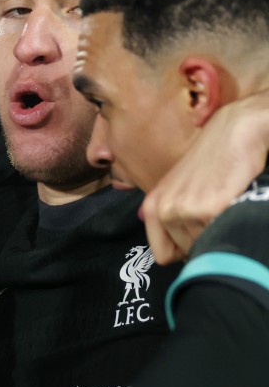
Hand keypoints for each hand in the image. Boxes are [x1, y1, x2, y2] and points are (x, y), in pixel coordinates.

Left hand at [142, 89, 268, 263]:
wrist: (233, 131)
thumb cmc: (209, 161)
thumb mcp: (178, 189)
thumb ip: (168, 216)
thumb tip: (163, 254)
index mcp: (152, 207)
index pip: (162, 255)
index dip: (184, 252)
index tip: (197, 236)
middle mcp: (163, 209)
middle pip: (188, 253)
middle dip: (204, 238)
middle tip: (216, 213)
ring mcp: (185, 209)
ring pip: (205, 248)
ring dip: (218, 232)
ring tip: (224, 205)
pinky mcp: (210, 208)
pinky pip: (223, 237)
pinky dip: (232, 225)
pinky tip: (233, 202)